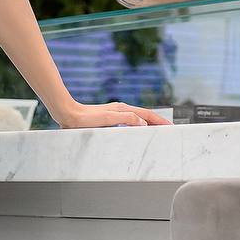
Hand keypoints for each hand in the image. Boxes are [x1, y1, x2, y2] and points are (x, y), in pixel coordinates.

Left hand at [53, 98, 173, 128]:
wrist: (68, 115)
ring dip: (147, 123)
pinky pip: (128, 122)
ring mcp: (114, 114)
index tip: (170, 126)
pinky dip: (136, 125)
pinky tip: (135, 130)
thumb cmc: (85, 118)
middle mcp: (120, 110)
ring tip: (156, 130)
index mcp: (123, 109)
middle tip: (168, 129)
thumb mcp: (107, 119)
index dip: (159, 120)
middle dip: (157, 121)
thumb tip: (143, 123)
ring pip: (136, 118)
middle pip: (144, 115)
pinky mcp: (108, 119)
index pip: (146, 115)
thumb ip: (126, 119)